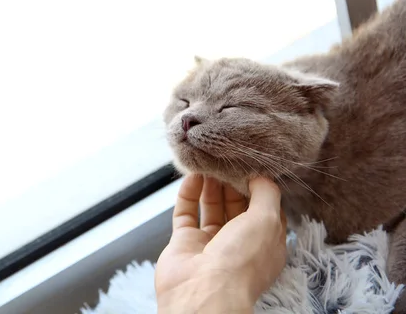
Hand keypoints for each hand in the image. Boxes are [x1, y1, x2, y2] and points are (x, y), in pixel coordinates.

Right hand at [155, 174, 286, 312]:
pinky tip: (192, 175)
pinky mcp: (184, 242)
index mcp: (265, 244)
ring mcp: (209, 243)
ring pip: (210, 207)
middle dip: (232, 183)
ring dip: (210, 185)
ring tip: (209, 163)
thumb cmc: (242, 260)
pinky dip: (188, 193)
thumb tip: (260, 175)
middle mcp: (238, 244)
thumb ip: (267, 193)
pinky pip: (186, 212)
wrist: (203, 291)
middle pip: (236, 206)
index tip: (251, 166)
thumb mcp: (267, 220)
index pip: (264, 210)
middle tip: (226, 161)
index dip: (258, 188)